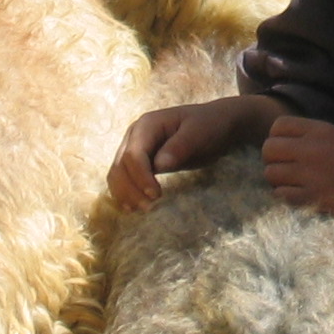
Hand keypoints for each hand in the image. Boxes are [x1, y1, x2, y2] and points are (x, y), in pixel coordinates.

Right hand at [109, 93, 283, 210]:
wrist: (216, 124)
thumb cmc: (209, 126)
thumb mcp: (199, 133)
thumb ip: (180, 147)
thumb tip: (159, 164)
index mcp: (147, 125)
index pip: (134, 154)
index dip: (140, 176)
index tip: (156, 195)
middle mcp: (135, 136)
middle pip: (120, 165)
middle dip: (130, 188)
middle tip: (148, 208)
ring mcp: (135, 148)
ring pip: (117, 174)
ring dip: (124, 193)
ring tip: (140, 210)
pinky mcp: (140, 162)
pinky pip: (125, 178)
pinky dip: (126, 192)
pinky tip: (133, 206)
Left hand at [263, 116, 333, 220]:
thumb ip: (310, 136)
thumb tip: (280, 142)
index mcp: (320, 130)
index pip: (278, 126)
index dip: (277, 137)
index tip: (286, 148)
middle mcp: (312, 149)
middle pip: (268, 149)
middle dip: (272, 159)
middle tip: (285, 167)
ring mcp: (311, 174)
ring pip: (270, 173)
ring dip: (278, 179)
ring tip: (292, 182)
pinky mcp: (312, 197)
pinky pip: (281, 194)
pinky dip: (286, 195)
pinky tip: (300, 194)